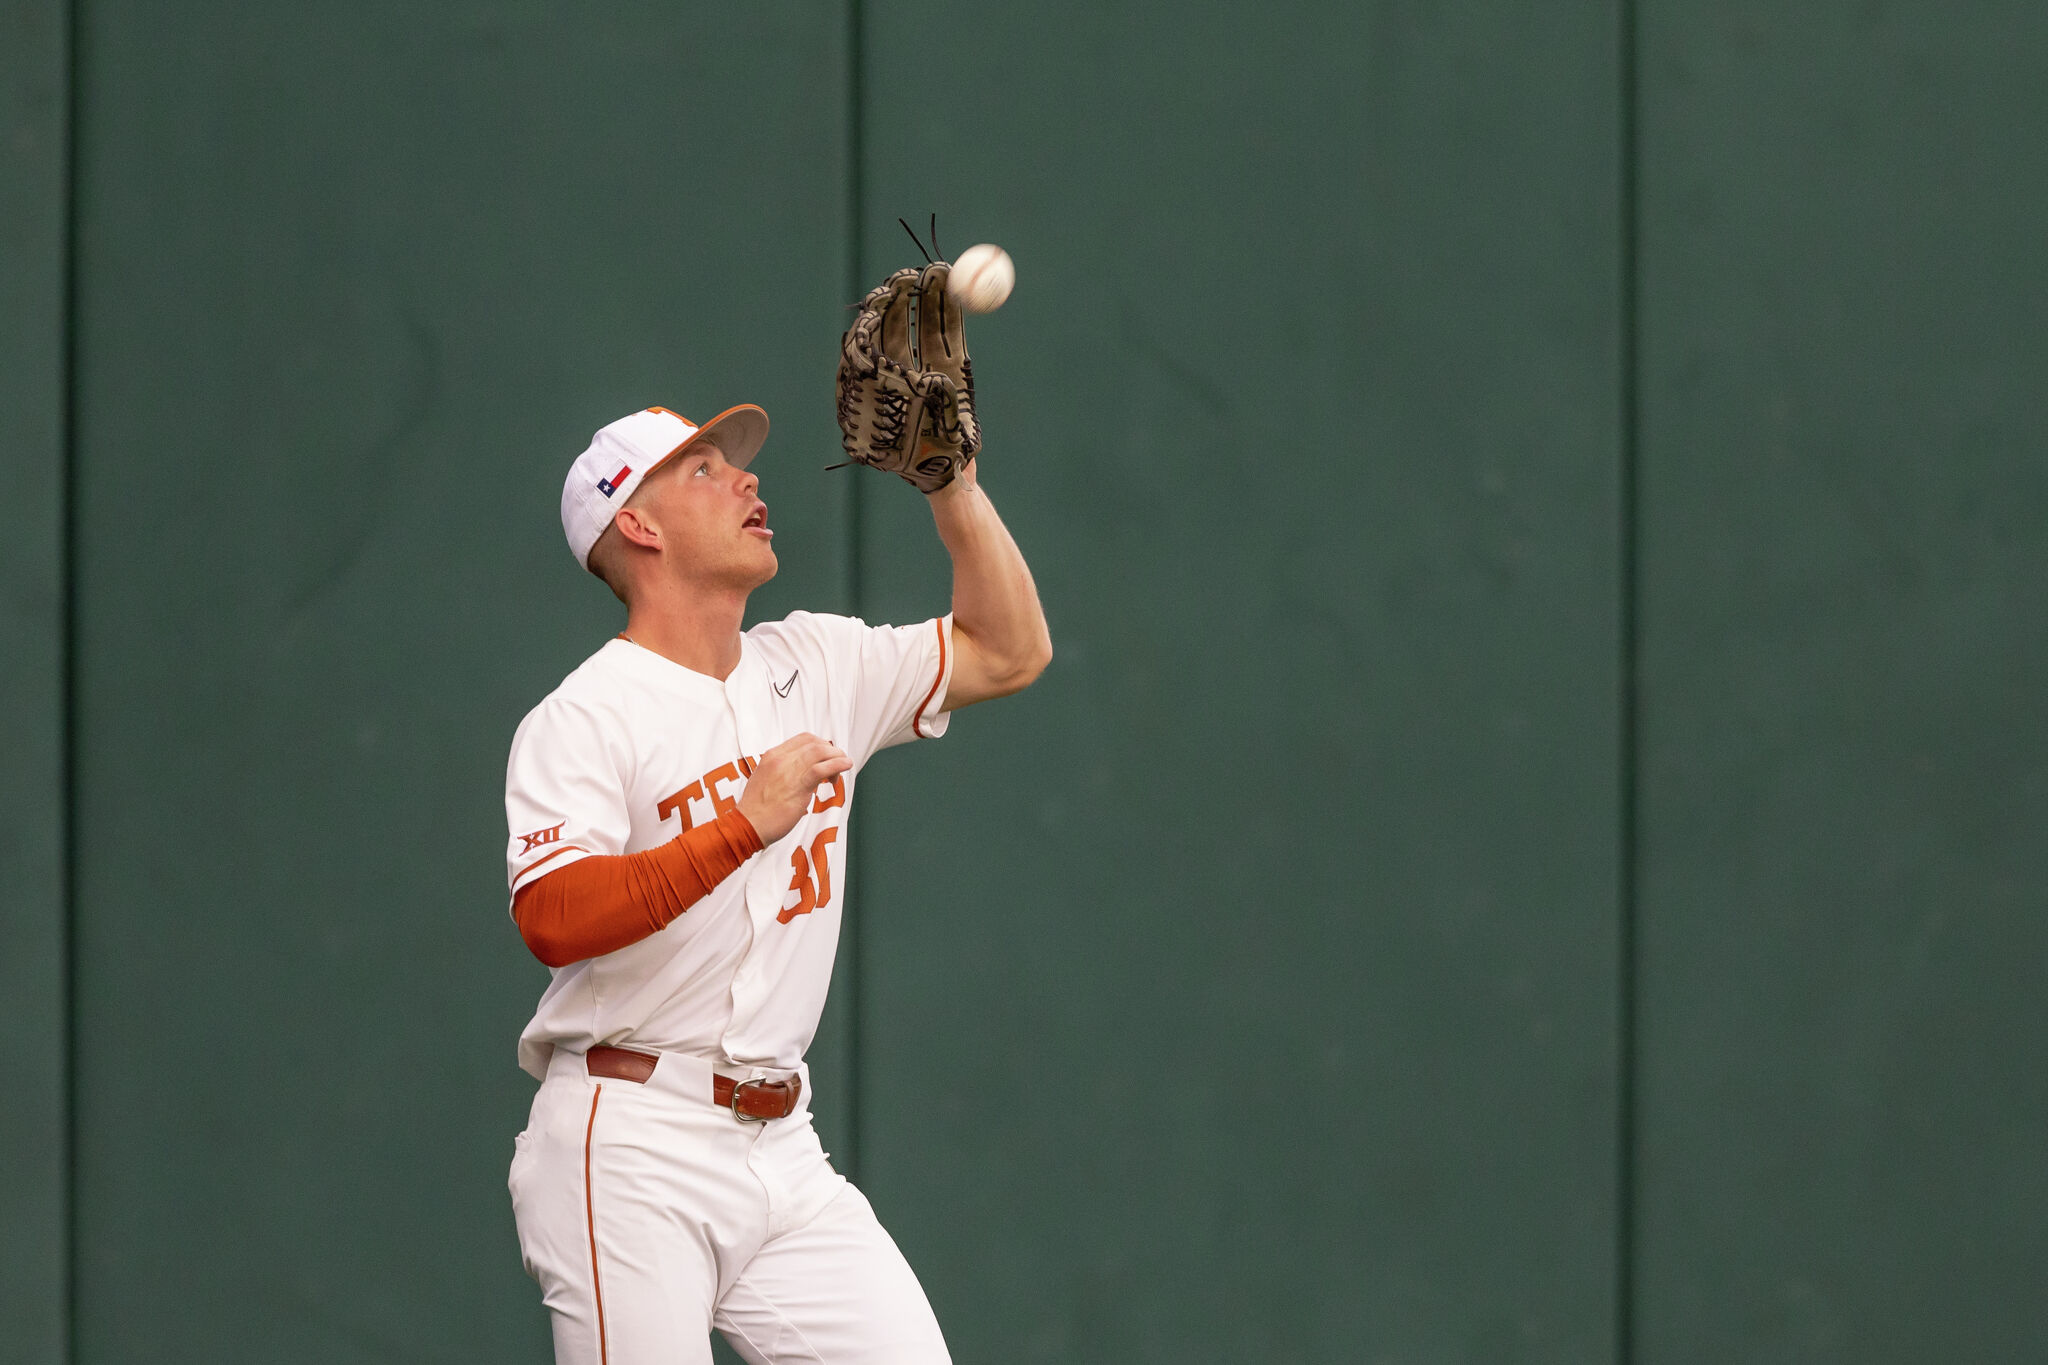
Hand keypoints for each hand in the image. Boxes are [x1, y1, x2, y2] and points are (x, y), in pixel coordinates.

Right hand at [737, 733, 851, 844]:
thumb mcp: (767, 780)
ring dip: (837, 756)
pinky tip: (845, 766)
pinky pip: (821, 769)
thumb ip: (784, 773)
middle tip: (836, 764)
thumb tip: (807, 774)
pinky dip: (837, 765)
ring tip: (844, 765)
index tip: (826, 756)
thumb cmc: (757, 809)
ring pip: (820, 751)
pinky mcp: (797, 786)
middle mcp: (780, 759)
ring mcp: (788, 771)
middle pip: (814, 742)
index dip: (820, 744)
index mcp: (772, 756)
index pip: (803, 739)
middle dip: (831, 750)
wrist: (747, 825)